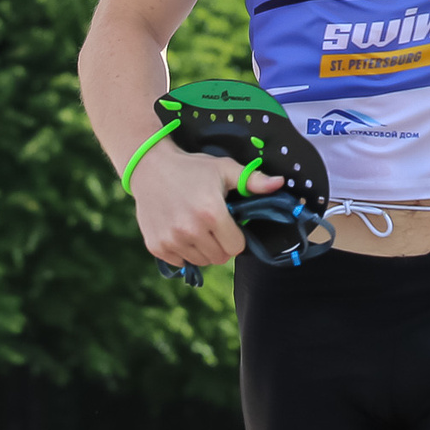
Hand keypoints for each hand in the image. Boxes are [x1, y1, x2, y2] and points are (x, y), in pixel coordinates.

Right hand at [131, 145, 280, 273]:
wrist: (149, 168)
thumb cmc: (192, 168)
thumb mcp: (224, 169)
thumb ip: (253, 180)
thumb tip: (280, 184)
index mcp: (211, 213)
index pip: (236, 247)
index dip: (235, 236)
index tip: (227, 223)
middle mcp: (190, 230)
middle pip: (219, 258)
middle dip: (220, 244)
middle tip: (211, 224)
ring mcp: (171, 240)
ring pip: (200, 261)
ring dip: (202, 249)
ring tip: (195, 226)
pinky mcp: (156, 246)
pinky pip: (180, 262)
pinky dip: (183, 251)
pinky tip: (179, 230)